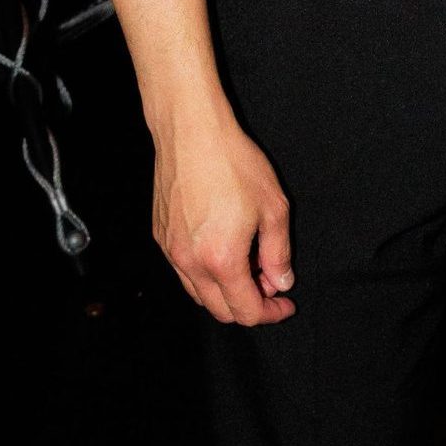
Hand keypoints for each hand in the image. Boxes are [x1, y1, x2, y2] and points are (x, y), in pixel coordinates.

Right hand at [152, 101, 295, 325]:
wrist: (192, 133)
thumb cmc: (234, 163)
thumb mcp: (273, 206)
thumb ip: (278, 252)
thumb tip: (281, 281)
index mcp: (222, 260)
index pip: (246, 311)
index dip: (270, 313)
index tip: (285, 303)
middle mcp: (190, 263)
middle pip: (220, 311)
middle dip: (249, 305)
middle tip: (270, 281)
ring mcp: (171, 252)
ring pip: (199, 293)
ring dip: (225, 291)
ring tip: (249, 261)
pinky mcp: (160, 237)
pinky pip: (183, 270)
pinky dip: (205, 273)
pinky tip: (222, 246)